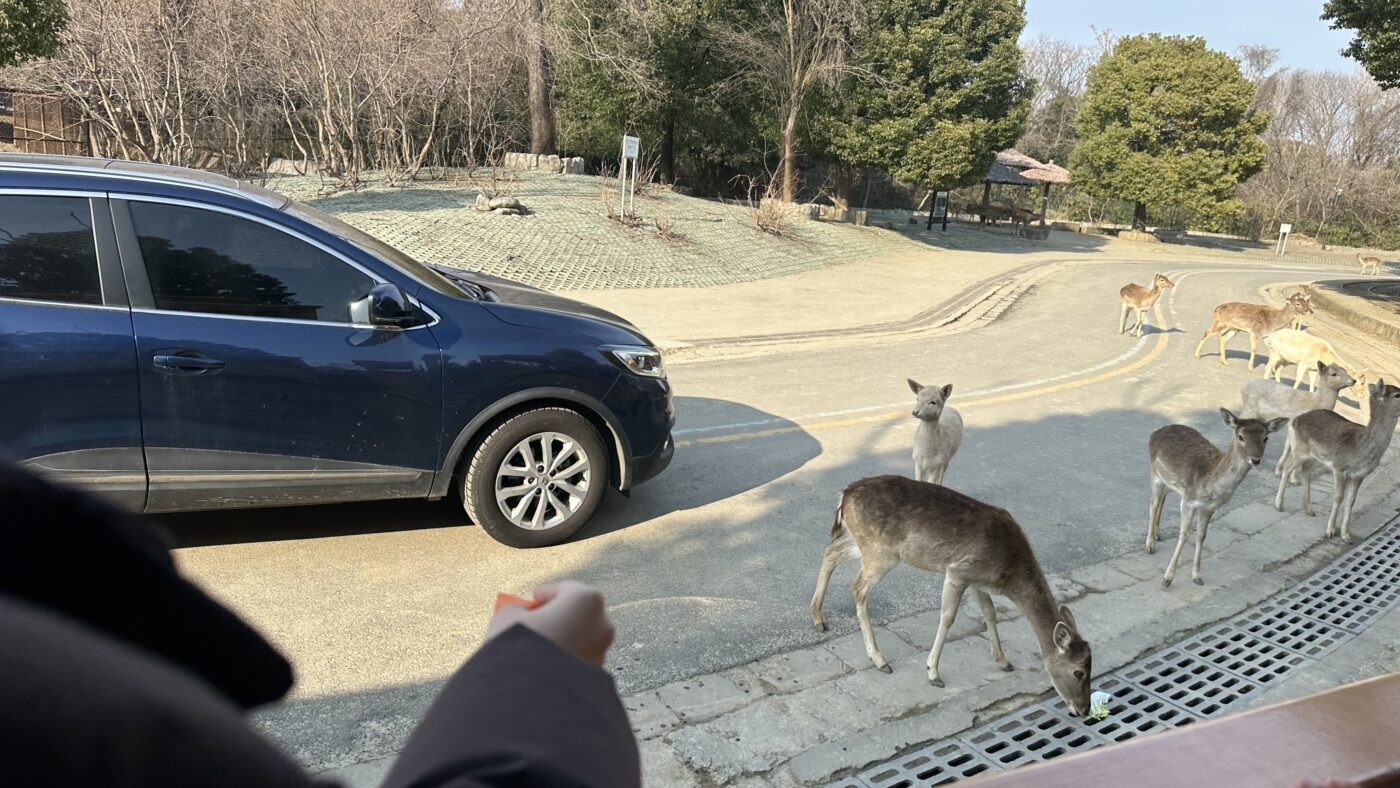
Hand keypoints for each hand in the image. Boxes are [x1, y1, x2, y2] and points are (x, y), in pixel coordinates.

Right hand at [485, 581, 614, 665]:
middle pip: (577, 615)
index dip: (546, 593)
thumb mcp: (508, 617)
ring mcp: (602, 652)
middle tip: (534, 620)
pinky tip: (543, 667)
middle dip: (557, 616)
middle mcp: (602, 624)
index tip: (533, 599)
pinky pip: (577, 662)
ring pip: (579, 640)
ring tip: (536, 647)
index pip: (565, 590)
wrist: (528, 696)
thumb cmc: (519, 647)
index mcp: (586, 600)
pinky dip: (564, 660)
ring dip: (562, 639)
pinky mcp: (596, 678)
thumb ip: (518, 609)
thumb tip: (521, 615)